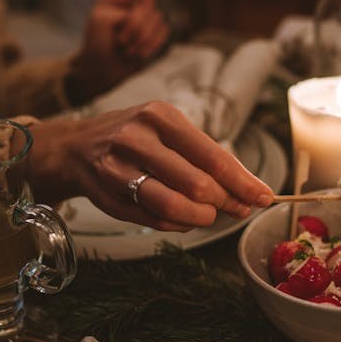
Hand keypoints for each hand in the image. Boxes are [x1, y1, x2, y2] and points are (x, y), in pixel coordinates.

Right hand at [28, 102, 272, 230]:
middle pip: (196, 185)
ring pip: (172, 206)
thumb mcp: (168, 130)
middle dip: (224, 202)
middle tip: (237, 209)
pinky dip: (176, 225)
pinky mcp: (106, 196)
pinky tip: (184, 220)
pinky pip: (152, 219)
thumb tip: (248, 191)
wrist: (76, 147)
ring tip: (209, 216)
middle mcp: (136, 138)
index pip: (212, 156)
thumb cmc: (136, 137)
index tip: (264, 196)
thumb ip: (205, 158)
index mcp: (159, 116)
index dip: (242, 182)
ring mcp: (117, 168)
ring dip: (200, 218)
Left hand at [68, 0, 169, 100]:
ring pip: (158, 19)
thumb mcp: (100, 20)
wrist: (103, 70)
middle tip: (120, 40)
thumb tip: (148, 16)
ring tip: (125, 49)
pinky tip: (136, 53)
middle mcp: (136, 1)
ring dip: (140, 39)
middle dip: (135, 25)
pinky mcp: (157, 32)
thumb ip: (124, 10)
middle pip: (149, 2)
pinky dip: (149, 46)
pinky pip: (164, 33)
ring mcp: (148, 17)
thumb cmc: (96, 44)